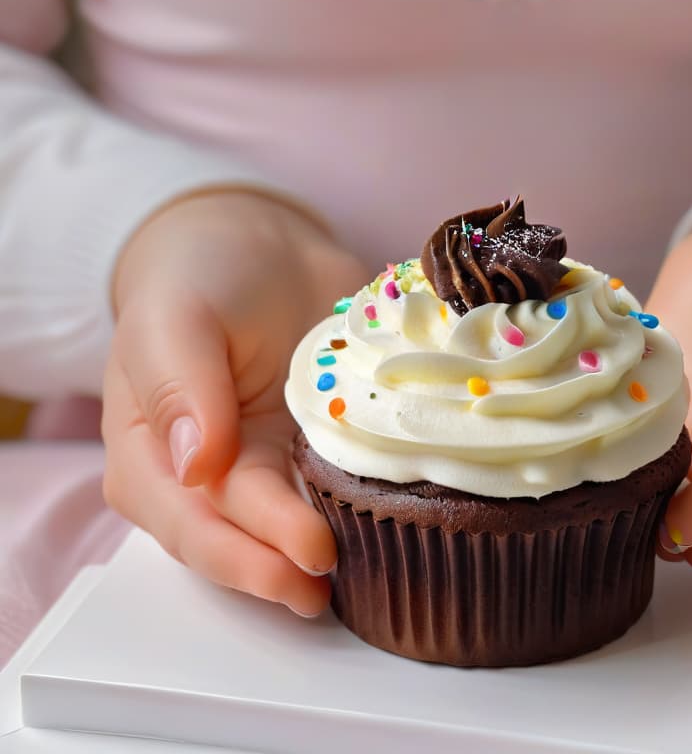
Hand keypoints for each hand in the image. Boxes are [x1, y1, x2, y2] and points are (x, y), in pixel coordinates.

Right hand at [101, 190, 368, 615]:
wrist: (262, 248)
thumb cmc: (200, 277)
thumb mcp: (174, 317)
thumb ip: (177, 388)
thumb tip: (195, 468)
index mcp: (152, 458)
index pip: (196, 522)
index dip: (248, 551)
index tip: (308, 556)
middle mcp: (206, 481)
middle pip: (244, 540)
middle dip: (287, 570)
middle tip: (336, 586)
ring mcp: (266, 472)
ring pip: (292, 529)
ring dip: (326, 557)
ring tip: (373, 577)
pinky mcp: (315, 457)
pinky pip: (336, 493)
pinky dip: (363, 513)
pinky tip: (397, 528)